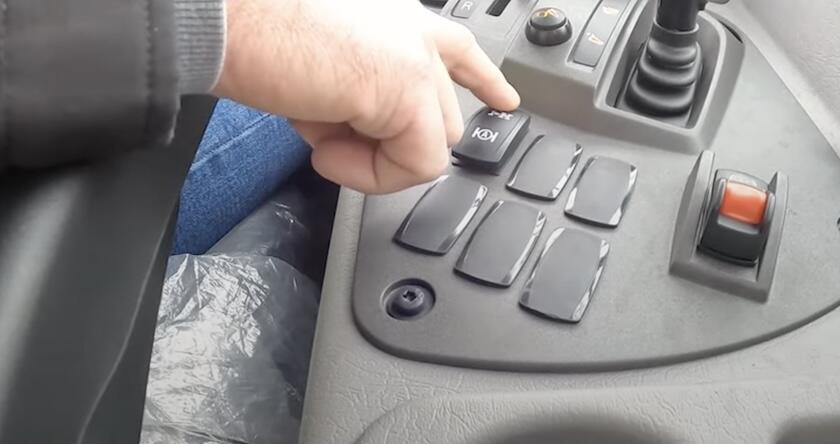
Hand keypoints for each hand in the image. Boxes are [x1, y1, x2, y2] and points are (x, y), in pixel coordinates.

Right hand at [214, 0, 519, 193]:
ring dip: (375, 157)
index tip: (505, 99)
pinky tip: (326, 150)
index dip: (484, 77)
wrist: (221, 18)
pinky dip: (371, 176)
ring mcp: (416, 59)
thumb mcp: (316, 66)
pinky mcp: (408, 92)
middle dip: (387, 139)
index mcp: (395, 19)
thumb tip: (351, 130)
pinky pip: (417, 165)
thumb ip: (355, 91)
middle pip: (441, 114)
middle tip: (324, 130)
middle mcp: (414, 31)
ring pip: (433, 142)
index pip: (458, 47)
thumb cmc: (248, 34)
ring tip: (318, 134)